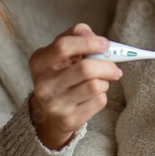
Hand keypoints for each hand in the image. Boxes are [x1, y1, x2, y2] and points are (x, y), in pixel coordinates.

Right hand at [29, 23, 121, 149]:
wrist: (50, 110)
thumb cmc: (62, 71)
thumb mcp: (62, 51)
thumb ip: (77, 35)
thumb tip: (96, 38)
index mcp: (39, 61)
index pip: (64, 47)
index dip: (89, 43)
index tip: (106, 44)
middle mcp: (43, 84)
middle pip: (85, 69)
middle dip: (107, 65)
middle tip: (115, 66)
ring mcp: (54, 104)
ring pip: (95, 86)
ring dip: (105, 80)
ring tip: (100, 80)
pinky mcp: (68, 120)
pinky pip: (99, 101)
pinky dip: (102, 94)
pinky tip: (93, 95)